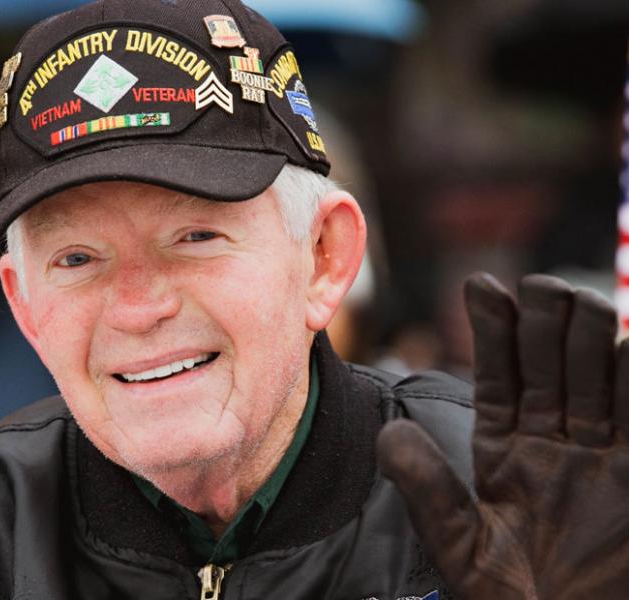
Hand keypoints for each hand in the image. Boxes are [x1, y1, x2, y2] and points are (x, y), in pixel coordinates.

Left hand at [377, 273, 628, 598]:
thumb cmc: (508, 597)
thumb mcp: (457, 542)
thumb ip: (426, 487)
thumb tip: (388, 433)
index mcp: (505, 449)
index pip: (500, 376)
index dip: (492, 329)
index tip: (482, 286)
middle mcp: (554, 441)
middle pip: (553, 363)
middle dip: (547, 320)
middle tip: (541, 291)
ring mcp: (602, 453)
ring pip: (598, 376)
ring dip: (589, 334)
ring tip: (574, 302)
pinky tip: (628, 342)